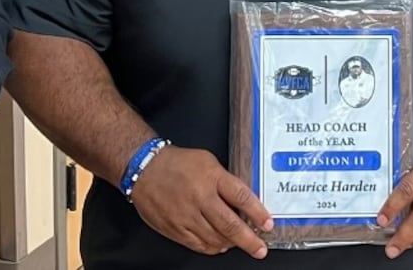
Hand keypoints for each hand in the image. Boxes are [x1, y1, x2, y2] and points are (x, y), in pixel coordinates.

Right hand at [130, 146, 273, 257]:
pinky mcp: (175, 228)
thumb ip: (225, 182)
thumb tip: (243, 204)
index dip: (257, 213)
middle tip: (261, 249)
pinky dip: (213, 247)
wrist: (144, 168)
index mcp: (211, 177)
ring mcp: (186, 215)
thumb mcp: (208, 162)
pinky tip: (220, 245)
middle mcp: (200, 197)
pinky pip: (199, 245)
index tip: (268, 224)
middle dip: (249, 240)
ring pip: (215, 239)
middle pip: (230, 224)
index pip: (241, 197)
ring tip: (240, 244)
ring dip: (231, 244)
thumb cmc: (177, 163)